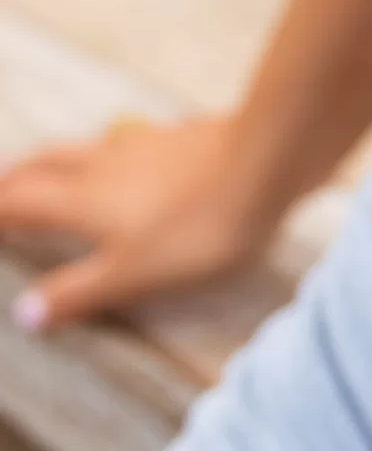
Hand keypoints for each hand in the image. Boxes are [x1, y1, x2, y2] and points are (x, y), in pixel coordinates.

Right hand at [0, 115, 283, 332]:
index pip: (20, 203)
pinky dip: (104, 152)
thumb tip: (23, 313)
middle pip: (43, 165)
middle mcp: (103, 165)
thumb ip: (80, 291)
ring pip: (82, 149)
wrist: (266, 161)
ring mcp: (143, 145)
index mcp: (83, 200)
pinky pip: (124, 143)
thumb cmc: (198, 227)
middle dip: (14, 178)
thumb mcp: (133, 273)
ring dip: (53, 159)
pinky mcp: (180, 137)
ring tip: (47, 168)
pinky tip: (125, 157)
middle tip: (1, 186)